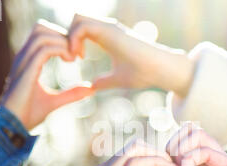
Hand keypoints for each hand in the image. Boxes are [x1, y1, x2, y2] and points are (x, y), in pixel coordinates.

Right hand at [0, 20, 93, 129]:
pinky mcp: (26, 70)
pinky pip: (44, 49)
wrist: (14, 125)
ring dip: (62, 41)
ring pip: (42, 34)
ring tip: (73, 58)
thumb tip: (91, 90)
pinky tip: (69, 61)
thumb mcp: (55, 101)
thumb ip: (72, 93)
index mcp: (28, 61)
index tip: (76, 56)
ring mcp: (23, 62)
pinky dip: (60, 50)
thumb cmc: (29, 114)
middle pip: (41, 28)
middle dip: (62, 35)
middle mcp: (24, 57)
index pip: (42, 35)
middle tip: (76, 53)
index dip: (62, 39)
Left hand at [68, 14, 193, 96]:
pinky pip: (82, 25)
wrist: (159, 70)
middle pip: (76, 19)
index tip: (75, 60)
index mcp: (107, 37)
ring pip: (77, 17)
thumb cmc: (143, 73)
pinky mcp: (110, 30)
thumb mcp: (117, 79)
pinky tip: (79, 57)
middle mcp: (106, 29)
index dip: (72, 42)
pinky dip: (74, 39)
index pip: (81, 28)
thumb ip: (104, 81)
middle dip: (67, 36)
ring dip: (69, 37)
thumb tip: (91, 87)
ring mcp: (108, 27)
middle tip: (71, 57)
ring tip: (74, 57)